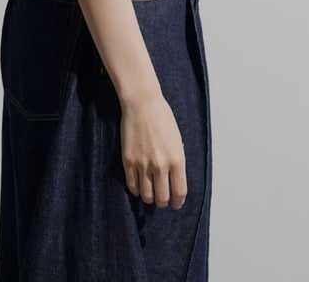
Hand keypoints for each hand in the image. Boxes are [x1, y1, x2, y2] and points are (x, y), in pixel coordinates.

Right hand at [120, 92, 186, 209]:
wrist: (142, 103)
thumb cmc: (162, 117)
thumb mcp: (177, 140)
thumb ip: (177, 161)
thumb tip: (175, 179)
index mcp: (177, 159)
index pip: (179, 192)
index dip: (178, 202)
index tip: (176, 204)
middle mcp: (161, 165)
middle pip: (162, 198)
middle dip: (163, 202)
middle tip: (162, 200)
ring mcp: (143, 164)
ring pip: (146, 195)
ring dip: (149, 198)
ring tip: (150, 195)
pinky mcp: (129, 161)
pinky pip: (132, 185)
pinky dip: (136, 190)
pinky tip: (138, 187)